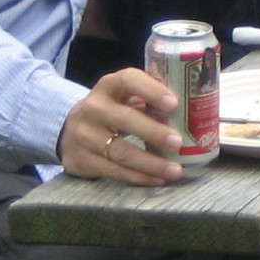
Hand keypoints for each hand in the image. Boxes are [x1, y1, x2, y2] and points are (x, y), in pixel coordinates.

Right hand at [57, 68, 183, 185]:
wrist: (69, 130)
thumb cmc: (111, 110)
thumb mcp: (124, 97)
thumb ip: (149, 100)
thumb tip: (191, 113)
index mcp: (108, 86)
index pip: (128, 80)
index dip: (151, 90)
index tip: (174, 103)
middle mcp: (92, 108)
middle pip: (124, 119)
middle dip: (154, 133)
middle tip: (178, 143)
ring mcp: (83, 135)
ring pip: (120, 152)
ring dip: (151, 163)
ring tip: (175, 170)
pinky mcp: (81, 160)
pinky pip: (113, 171)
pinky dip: (139, 177)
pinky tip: (157, 179)